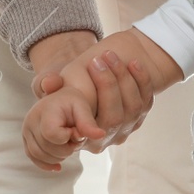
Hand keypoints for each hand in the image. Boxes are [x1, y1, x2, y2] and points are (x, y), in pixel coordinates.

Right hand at [23, 86, 106, 170]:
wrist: (60, 100)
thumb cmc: (73, 103)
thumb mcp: (83, 108)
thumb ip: (88, 123)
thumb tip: (100, 135)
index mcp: (45, 111)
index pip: (53, 135)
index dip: (67, 138)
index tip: (74, 130)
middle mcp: (31, 121)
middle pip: (48, 148)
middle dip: (66, 148)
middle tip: (74, 137)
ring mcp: (26, 131)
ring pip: (41, 156)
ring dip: (59, 156)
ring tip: (68, 143)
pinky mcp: (27, 140)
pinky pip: (34, 158)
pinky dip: (47, 164)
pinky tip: (58, 166)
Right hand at [27, 32, 154, 155]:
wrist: (85, 84)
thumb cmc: (64, 90)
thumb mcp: (52, 88)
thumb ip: (47, 86)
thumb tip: (49, 83)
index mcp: (82, 137)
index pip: (93, 125)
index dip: (98, 94)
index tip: (93, 63)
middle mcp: (106, 138)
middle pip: (115, 117)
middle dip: (109, 83)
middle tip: (101, 57)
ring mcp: (125, 129)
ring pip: (134, 109)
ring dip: (125, 78)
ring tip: (113, 55)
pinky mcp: (139, 117)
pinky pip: (146, 101)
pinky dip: (143, 81)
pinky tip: (134, 63)